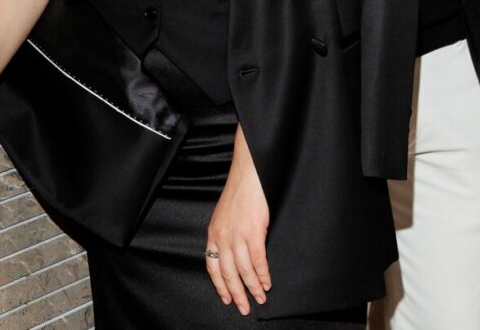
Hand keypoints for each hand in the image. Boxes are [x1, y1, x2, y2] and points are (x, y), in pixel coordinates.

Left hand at [205, 125, 270, 315]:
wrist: (249, 172)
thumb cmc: (240, 190)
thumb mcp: (225, 215)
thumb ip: (227, 234)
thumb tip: (236, 255)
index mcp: (213, 232)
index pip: (212, 266)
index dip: (220, 285)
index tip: (227, 298)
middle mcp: (222, 236)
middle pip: (227, 273)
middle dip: (237, 294)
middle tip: (244, 307)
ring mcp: (237, 234)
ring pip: (243, 270)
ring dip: (253, 288)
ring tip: (260, 297)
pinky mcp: (253, 231)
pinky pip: (257, 260)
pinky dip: (263, 274)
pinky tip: (267, 281)